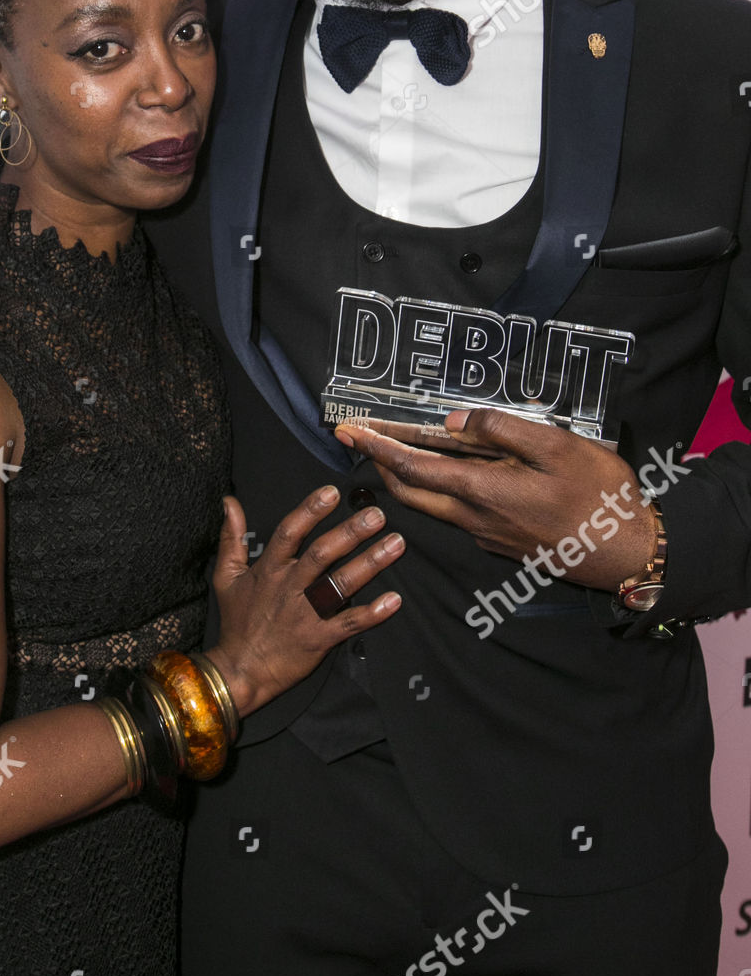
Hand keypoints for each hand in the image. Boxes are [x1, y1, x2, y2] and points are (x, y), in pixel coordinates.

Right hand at [205, 486, 403, 717]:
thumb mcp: (226, 576)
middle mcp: (290, 587)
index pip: (291, 532)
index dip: (311, 510)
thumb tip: (230, 502)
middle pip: (323, 554)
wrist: (240, 671)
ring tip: (395, 545)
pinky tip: (394, 600)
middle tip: (377, 515)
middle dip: (352, 532)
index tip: (333, 493)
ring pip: (341, 584)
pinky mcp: (320, 639)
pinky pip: (350, 624)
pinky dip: (373, 613)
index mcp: (269, 569)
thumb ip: (231, 537)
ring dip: (370, 563)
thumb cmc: (237, 622)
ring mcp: (307, 614)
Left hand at [337, 410, 655, 592]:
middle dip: (380, 463)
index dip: (375, 447)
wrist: (629, 552)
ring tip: (399, 446)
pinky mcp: (502, 542)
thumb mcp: (556, 445)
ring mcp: (487, 535)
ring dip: (409, 477)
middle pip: (409, 493)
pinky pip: (458, 513)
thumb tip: (452, 423)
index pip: (411, 468)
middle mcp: (474, 519)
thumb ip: (501, 429)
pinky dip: (440, 489)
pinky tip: (454, 469)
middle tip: (362, 436)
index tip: (346, 431)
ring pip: (432, 505)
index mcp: (482, 492)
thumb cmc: (599, 495)